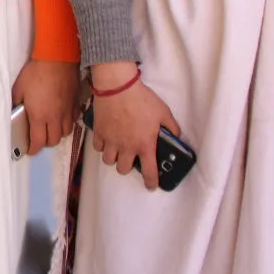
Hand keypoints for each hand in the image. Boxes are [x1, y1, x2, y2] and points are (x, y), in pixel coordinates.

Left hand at [11, 58, 78, 155]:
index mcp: (40, 116)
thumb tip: (15, 112)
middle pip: (53, 140)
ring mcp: (67, 111)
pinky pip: (73, 120)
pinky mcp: (75, 103)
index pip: (38, 142)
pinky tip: (61, 117)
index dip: (33, 149)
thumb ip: (17, 104)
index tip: (29, 150)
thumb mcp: (18, 89)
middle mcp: (55, 118)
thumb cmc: (35, 73)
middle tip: (38, 138)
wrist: (57, 59)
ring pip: (65, 132)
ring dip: (57, 134)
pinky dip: (67, 123)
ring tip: (50, 128)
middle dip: (44, 143)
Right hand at [88, 61, 179, 190]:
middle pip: (122, 169)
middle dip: (127, 166)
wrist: (118, 87)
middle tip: (130, 157)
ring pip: (108, 161)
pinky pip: (98, 147)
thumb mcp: (163, 112)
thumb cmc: (142, 100)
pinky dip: (102, 146)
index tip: (151, 186)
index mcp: (144, 145)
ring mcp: (111, 141)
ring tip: (117, 149)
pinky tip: (107, 139)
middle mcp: (126, 147)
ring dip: (113, 158)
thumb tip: (176, 135)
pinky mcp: (99, 132)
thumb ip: (171, 127)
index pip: (149, 172)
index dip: (151, 182)